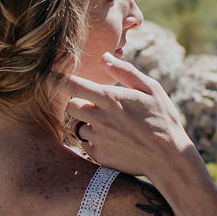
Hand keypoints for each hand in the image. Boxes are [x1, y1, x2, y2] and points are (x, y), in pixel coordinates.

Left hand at [66, 55, 193, 180]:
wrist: (169, 158)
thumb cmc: (162, 119)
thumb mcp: (150, 89)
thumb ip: (125, 72)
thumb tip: (104, 57)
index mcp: (110, 99)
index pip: (73, 85)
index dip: (56, 78)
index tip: (47, 74)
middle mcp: (100, 118)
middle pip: (72, 106)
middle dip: (80, 103)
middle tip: (99, 105)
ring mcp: (98, 139)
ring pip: (78, 126)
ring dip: (87, 123)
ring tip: (110, 125)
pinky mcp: (99, 156)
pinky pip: (85, 144)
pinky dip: (93, 141)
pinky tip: (113, 140)